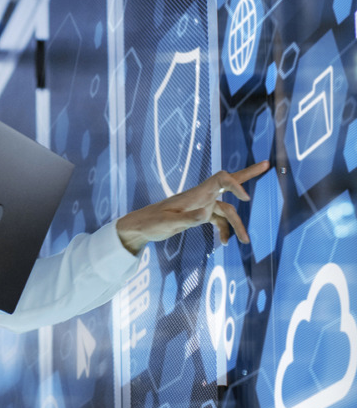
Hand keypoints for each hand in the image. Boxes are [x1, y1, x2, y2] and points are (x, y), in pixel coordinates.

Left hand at [115, 161, 270, 253]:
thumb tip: (205, 216)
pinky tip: (223, 243)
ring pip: (227, 210)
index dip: (235, 184)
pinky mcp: (198, 215)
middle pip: (228, 183)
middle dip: (248, 175)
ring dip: (237, 225)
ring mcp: (201, 205)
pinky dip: (224, 230)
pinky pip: (218, 220)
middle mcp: (201, 196)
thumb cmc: (151, 223)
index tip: (245, 198)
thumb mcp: (168, 223)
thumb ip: (187, 219)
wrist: (140, 226)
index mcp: (195, 194)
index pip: (220, 179)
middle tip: (267, 164)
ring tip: (245, 242)